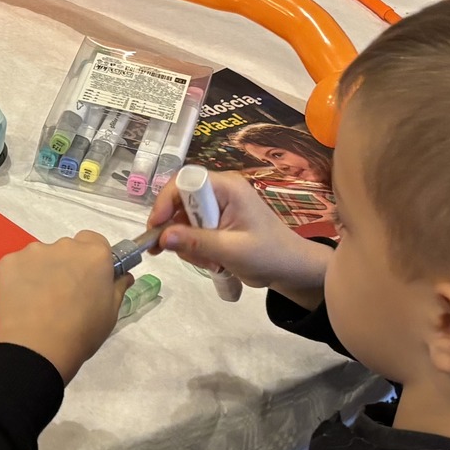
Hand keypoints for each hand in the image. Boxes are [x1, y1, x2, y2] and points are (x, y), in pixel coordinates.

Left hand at [0, 232, 127, 382]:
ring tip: (38, 304)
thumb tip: (121, 276)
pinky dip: (18, 280)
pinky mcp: (7, 263)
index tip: (89, 278)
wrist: (36, 348)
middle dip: (66, 266)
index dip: (92, 259)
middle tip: (63, 296)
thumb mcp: (110, 313)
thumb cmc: (81, 332)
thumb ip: (116, 288)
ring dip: (41, 273)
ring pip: (40, 258)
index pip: (95, 241)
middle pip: (67, 249)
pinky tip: (20, 303)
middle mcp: (64, 246)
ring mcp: (32, 252)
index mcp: (94, 255)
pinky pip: (17, 267)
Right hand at [147, 170, 331, 306]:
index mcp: (227, 187)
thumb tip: (162, 237)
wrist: (292, 268)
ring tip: (207, 262)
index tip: (157, 228)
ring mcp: (218, 205)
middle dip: (176, 228)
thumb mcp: (231, 251)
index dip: (166, 201)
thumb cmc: (269, 255)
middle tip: (177, 252)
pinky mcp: (217, 219)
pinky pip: (191, 228)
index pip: (184, 181)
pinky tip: (209, 260)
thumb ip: (196, 242)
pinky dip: (193, 246)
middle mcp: (219, 190)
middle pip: (179, 200)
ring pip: (182, 218)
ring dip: (187, 242)